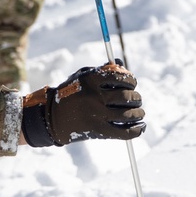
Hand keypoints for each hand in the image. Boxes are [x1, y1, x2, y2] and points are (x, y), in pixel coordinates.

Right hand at [21, 61, 145, 146]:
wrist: (54, 117)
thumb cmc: (72, 93)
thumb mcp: (83, 76)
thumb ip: (103, 70)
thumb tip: (121, 64)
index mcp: (91, 79)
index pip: (121, 77)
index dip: (131, 80)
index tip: (132, 83)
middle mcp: (95, 97)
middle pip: (127, 96)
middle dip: (136, 97)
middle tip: (137, 99)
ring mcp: (97, 115)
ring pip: (128, 114)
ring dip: (138, 112)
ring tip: (139, 111)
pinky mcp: (99, 131)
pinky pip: (124, 132)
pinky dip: (136, 130)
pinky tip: (141, 126)